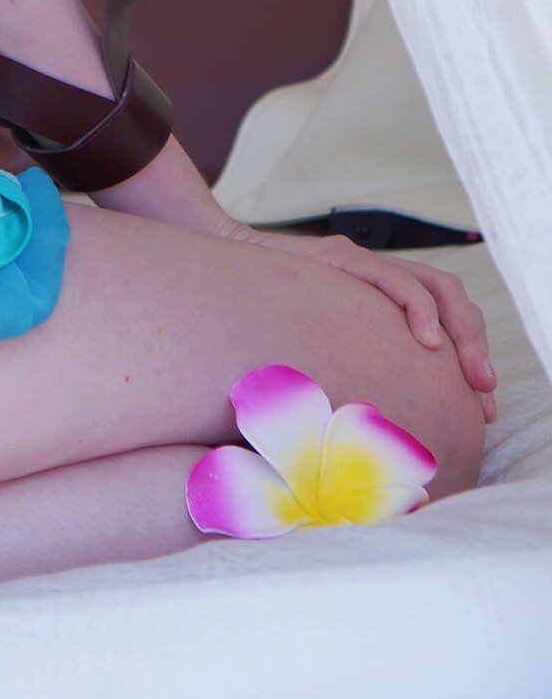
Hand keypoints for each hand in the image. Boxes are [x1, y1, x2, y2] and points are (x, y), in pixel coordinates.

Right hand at [222, 220, 496, 419]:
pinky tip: (426, 335)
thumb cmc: (265, 329)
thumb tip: (379, 439)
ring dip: (460, 329)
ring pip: (434, 285)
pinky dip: (418, 305)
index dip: (470, 355)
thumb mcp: (321, 357)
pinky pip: (391, 277)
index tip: (480, 405)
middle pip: (450, 297)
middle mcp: (377, 276)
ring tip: (469, 371)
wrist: (215, 283)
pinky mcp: (339, 259)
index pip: (445, 315)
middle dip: (475, 344)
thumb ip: (352, 376)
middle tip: (483, 391)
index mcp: (379, 299)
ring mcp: (360, 263)